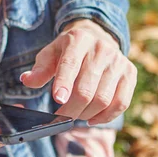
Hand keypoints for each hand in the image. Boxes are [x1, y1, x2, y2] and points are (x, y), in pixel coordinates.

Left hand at [20, 19, 136, 123]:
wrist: (96, 38)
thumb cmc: (68, 51)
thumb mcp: (50, 54)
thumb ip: (39, 69)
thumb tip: (27, 80)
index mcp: (78, 40)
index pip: (70, 64)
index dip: (64, 83)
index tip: (58, 100)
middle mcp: (101, 48)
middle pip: (87, 88)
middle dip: (71, 109)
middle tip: (60, 118)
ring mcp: (118, 61)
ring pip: (104, 99)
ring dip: (86, 114)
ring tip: (75, 116)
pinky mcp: (129, 74)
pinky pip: (121, 103)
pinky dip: (105, 116)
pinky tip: (91, 118)